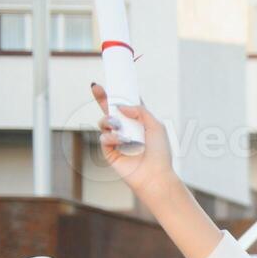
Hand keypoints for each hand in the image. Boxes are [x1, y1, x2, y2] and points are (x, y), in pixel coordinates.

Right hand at [91, 82, 176, 197]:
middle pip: (111, 110)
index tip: (112, 82)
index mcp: (140, 123)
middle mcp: (128, 130)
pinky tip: (121, 141)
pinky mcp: (110, 152)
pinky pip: (104, 137)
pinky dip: (111, 137)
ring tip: (117, 125)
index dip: (120, 95)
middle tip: (96, 87)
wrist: (155, 175)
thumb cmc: (160, 152)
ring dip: (109, 121)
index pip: (127, 106)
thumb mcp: (155, 125)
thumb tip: (120, 107)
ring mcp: (118, 140)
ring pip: (104, 122)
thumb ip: (140, 111)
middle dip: (103, 98)